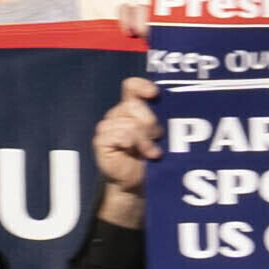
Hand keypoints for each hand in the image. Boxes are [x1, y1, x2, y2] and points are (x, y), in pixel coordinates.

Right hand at [94, 77, 157, 228]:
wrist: (138, 182)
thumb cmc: (151, 157)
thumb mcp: (159, 136)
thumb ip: (160, 120)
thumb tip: (167, 107)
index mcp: (132, 108)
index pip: (131, 87)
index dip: (141, 86)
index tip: (154, 94)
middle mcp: (118, 114)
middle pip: (133, 105)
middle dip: (150, 122)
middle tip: (158, 138)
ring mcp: (107, 127)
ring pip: (128, 123)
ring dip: (144, 139)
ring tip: (152, 153)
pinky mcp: (101, 140)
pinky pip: (117, 134)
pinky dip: (130, 143)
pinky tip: (137, 152)